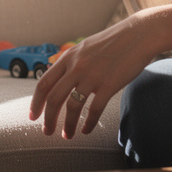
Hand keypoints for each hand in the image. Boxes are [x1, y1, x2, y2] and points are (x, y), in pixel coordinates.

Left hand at [29, 12, 160, 139]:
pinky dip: (88, 123)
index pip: (44, 84)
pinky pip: (94, 110)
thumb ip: (71, 63)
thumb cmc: (112, 43)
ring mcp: (92, 76)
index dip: (35, 103)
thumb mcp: (84, 48)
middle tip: (47, 132)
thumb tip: (58, 81)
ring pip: (72, 107)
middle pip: (54, 98)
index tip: (33, 117)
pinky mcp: (109, 85)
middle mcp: (76, 67)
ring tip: (66, 136)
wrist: (138, 35)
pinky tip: (86, 130)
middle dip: (48, 119)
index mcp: (68, 57)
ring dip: (67, 125)